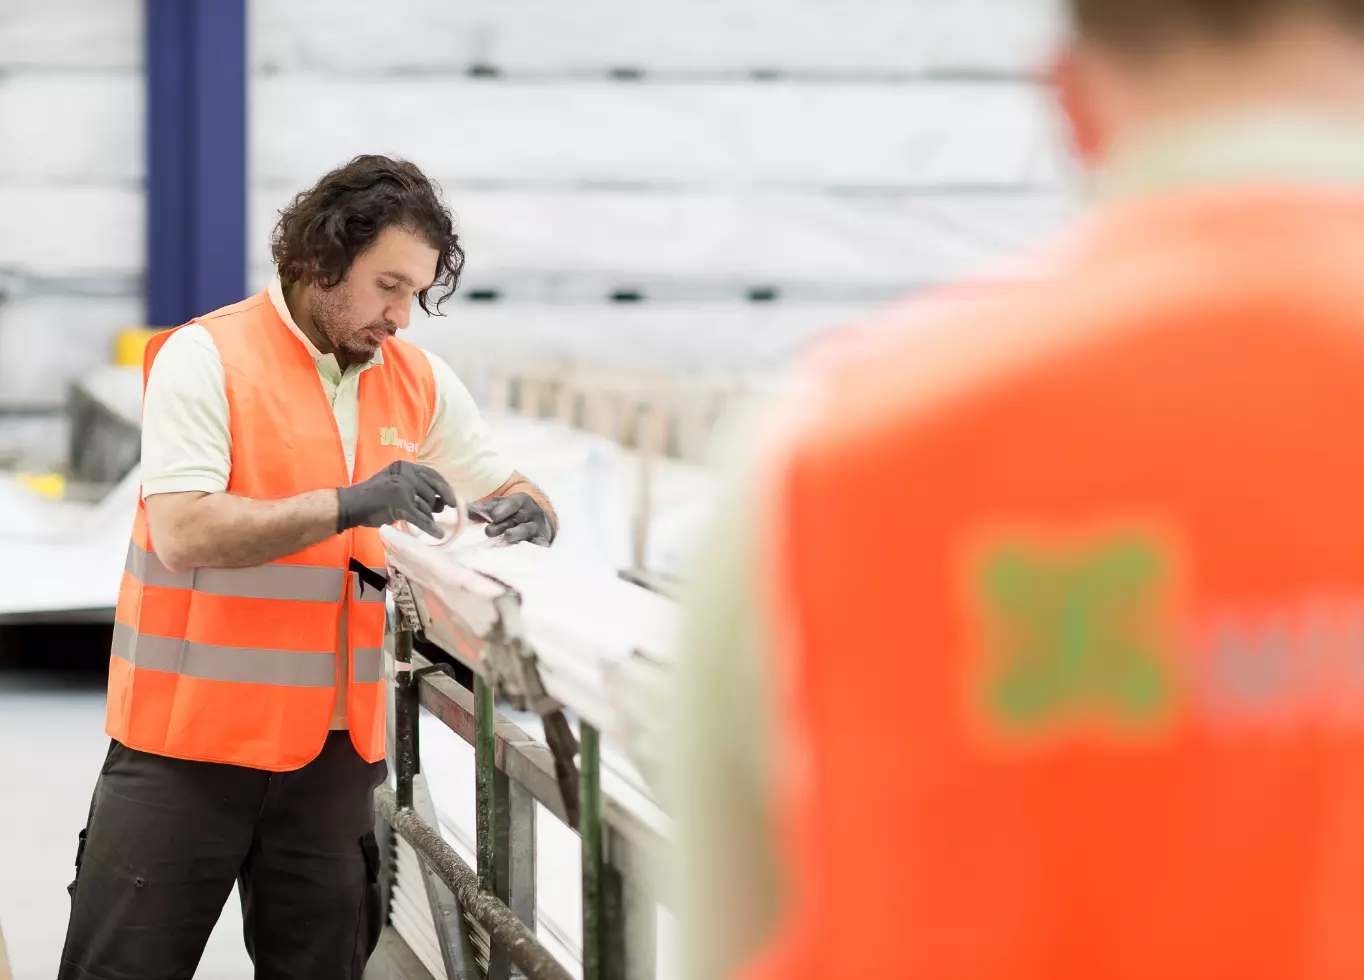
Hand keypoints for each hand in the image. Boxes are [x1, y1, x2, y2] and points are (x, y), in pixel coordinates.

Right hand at [337, 461, 453, 537]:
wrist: (351, 505)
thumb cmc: (373, 496)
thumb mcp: (394, 482)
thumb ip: (414, 486)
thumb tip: (440, 500)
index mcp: (404, 466)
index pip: (432, 475)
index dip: (444, 488)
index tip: (451, 499)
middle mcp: (405, 474)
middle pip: (431, 492)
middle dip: (435, 504)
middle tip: (440, 511)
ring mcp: (403, 488)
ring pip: (426, 506)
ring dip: (427, 516)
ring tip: (423, 520)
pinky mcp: (400, 504)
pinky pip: (421, 518)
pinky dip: (430, 528)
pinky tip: (438, 534)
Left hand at [467, 493, 552, 545]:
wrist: (537, 523)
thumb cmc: (512, 515)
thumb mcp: (499, 508)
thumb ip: (481, 509)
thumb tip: (460, 508)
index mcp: (520, 501)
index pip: (512, 503)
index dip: (503, 509)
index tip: (493, 516)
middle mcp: (530, 513)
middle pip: (517, 518)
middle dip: (502, 525)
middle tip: (488, 531)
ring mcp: (537, 527)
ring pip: (527, 530)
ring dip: (516, 534)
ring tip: (506, 537)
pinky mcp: (542, 541)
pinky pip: (538, 545)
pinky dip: (534, 548)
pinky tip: (526, 553)